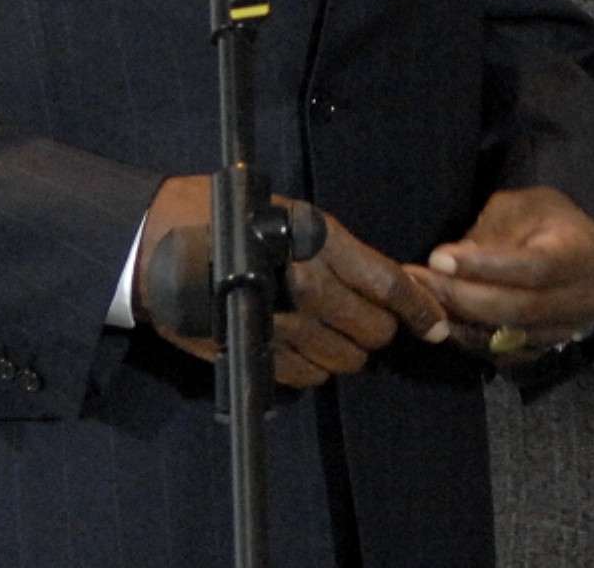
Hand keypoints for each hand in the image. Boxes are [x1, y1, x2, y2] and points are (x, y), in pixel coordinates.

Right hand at [134, 175, 453, 387]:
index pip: (387, 284)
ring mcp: (275, 320)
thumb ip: (342, 253)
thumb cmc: (232, 218)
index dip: (418, 309)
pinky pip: (300, 376)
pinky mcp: (247, 348)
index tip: (436, 328)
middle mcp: (303, 281)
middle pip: (369, 329)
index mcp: (321, 240)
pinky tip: (306, 353)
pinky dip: (311, 371)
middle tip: (370, 326)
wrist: (157, 240)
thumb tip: (390, 286)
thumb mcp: (295, 217)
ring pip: (339, 359)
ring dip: (345, 355)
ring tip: (336, 339)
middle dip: (377, 332)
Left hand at [414, 186, 593, 361]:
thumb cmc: (546, 221)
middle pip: (519, 309)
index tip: (438, 258)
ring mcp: (568, 331)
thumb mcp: (524, 207)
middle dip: (461, 297)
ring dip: (457, 320)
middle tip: (417, 281)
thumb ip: (491, 233)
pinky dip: (466, 338)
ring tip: (420, 298)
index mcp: (588, 253)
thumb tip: (449, 263)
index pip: (536, 267)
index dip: (485, 267)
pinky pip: (500, 354)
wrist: (576, 251)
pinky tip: (441, 317)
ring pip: (506, 336)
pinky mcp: (545, 349)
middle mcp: (586, 298)